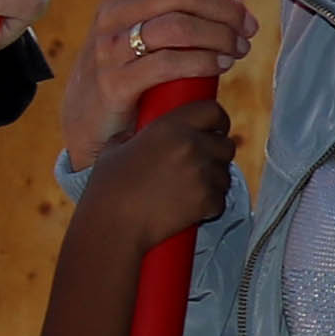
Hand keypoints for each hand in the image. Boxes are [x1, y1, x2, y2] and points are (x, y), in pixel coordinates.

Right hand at [60, 0, 266, 172]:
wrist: (90, 118)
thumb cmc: (133, 61)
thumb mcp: (156, 20)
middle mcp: (113, 10)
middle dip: (227, 9)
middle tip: (248, 27)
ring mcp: (110, 46)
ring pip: (180, 27)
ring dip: (221, 37)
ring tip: (238, 49)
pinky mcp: (115, 81)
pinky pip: (170, 64)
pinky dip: (205, 62)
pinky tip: (221, 65)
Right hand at [75, 96, 238, 257]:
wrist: (113, 225)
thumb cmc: (108, 188)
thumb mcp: (113, 150)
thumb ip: (132, 137)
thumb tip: (136, 136)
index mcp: (170, 127)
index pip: (212, 110)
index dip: (217, 119)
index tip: (216, 128)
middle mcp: (191, 146)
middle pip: (226, 144)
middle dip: (217, 154)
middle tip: (200, 164)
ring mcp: (203, 174)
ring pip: (225, 174)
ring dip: (214, 181)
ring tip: (189, 190)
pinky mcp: (208, 201)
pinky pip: (221, 200)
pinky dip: (209, 206)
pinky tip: (189, 208)